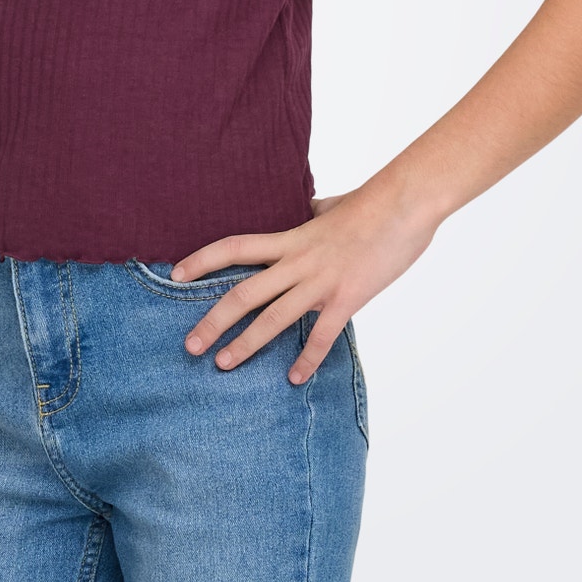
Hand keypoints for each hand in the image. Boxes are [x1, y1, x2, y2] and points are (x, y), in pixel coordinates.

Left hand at [172, 187, 439, 382]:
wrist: (405, 203)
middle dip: (213, 321)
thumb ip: (315, 214)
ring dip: (246, 344)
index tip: (176, 275)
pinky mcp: (347, 297)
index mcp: (290, 238)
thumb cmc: (372, 202)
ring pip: (273, 318)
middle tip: (190, 346)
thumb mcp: (332, 206)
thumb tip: (311, 210)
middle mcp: (298, 262)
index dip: (202, 260)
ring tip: (223, 365)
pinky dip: (307, 359)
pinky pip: (321, 335)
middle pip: (243, 293)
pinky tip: (294, 379)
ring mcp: (321, 281)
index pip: (234, 247)